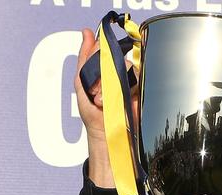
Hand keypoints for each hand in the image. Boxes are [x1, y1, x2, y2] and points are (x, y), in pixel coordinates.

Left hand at [74, 28, 138, 185]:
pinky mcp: (140, 90)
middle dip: (102, 70)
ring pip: (126, 65)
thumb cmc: (94, 114)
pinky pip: (137, 78)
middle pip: (115, 55)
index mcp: (103, 68)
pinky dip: (126, 87)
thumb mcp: (81, 85)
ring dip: (111, 81)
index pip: (102, 48)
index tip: (92, 57)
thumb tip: (86, 32)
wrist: (107, 135)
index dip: (96, 50)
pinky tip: (116, 101)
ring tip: (102, 99)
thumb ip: (83, 59)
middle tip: (94, 89)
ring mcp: (129, 80)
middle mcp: (117, 72)